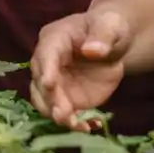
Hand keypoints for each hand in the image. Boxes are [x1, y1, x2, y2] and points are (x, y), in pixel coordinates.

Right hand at [29, 9, 130, 130]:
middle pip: (40, 83)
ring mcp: (54, 83)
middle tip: (63, 114)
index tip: (49, 84)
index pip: (46, 54)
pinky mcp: (65, 99)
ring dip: (58, 115)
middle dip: (50, 100)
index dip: (46, 69)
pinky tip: (90, 127)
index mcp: (54, 38)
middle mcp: (47, 63)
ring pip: (46, 102)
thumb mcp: (110, 25)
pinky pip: (63, 113)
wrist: (113, 44)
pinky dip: (74, 123)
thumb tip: (92, 50)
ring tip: (77, 125)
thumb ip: (102, 36)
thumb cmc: (108, 27)